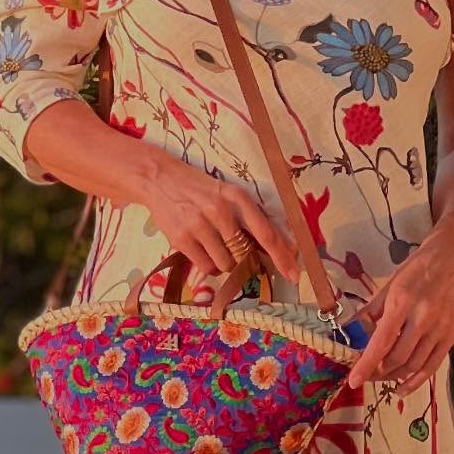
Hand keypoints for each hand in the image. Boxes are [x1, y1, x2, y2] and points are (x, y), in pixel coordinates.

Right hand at [143, 153, 302, 284]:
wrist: (160, 179)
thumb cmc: (200, 189)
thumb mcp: (228, 194)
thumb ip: (249, 219)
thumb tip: (278, 248)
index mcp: (238, 197)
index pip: (266, 233)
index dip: (282, 256)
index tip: (294, 274)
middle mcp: (220, 211)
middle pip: (245, 255)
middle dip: (245, 260)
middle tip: (234, 250)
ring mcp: (199, 225)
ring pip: (226, 264)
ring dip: (224, 262)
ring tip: (212, 243)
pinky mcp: (181, 238)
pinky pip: (206, 267)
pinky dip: (208, 264)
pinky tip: (201, 247)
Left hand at [345, 237, 453, 395]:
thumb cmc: (418, 268)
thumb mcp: (390, 284)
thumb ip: (372, 311)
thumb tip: (352, 332)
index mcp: (403, 302)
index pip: (382, 342)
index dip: (366, 364)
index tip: (353, 380)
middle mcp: (423, 318)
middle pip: (397, 358)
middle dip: (378, 371)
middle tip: (365, 374)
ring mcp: (440, 329)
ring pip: (414, 365)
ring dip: (394, 376)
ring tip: (380, 377)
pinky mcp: (451, 335)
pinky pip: (432, 365)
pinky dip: (417, 381)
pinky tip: (403, 388)